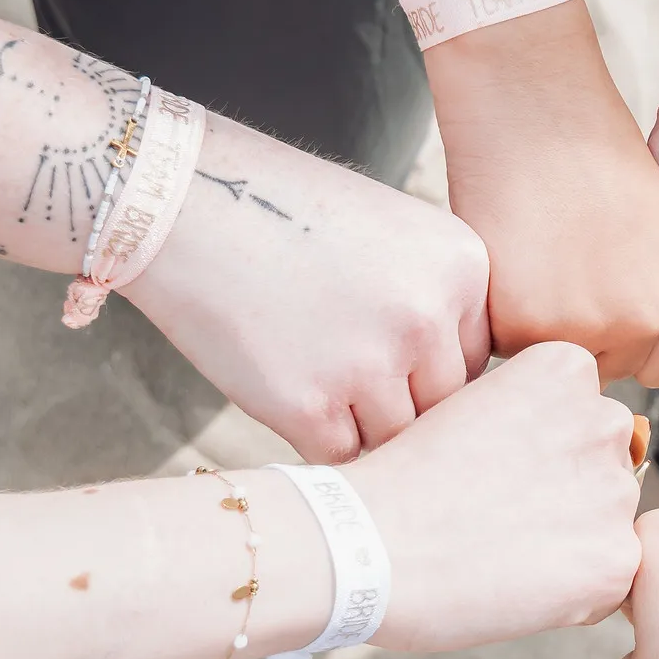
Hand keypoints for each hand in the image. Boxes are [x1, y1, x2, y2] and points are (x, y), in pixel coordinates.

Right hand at [126, 111, 489, 459]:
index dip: (426, 361)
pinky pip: (338, 453)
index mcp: (461, 265)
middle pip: (443, 404)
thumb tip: (461, 392)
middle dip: (399, 396)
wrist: (185, 205)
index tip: (378, 337)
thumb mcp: (394, 232)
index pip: (474, 357)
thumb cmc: (288, 215)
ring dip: (356, 418)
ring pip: (394, 436)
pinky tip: (282, 380)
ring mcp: (370, 364)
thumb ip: (437, 301)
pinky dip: (312, 433)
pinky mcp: (308, 406)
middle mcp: (428, 315)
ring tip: (309, 363)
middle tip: (340, 360)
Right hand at [352, 341, 641, 651]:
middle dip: (568, 494)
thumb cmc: (401, 481)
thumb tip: (558, 460)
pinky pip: (610, 583)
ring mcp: (615, 492)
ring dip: (572, 544)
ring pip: (609, 525)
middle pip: (605, 467)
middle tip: (499, 517)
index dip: (543, 453)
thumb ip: (530, 417)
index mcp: (567, 371)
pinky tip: (515, 588)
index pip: (585, 416)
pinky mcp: (616, 560)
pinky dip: (572, 596)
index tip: (496, 471)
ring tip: (500, 553)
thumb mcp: (469, 407)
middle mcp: (605, 421)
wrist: (366, 545)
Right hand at [428, 6, 658, 385]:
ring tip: (526, 260)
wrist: (537, 107)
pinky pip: (500, 348)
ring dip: (531, 330)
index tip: (593, 318)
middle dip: (574, 338)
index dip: (621, 344)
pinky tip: (500, 257)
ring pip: (549, 361)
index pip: (658, 364)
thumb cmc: (587, 147)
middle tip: (547, 276)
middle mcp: (650, 315)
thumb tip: (638, 334)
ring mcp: (590, 325)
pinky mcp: (528, 325)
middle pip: (603, 369)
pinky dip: (490, 314)